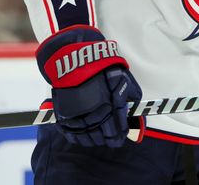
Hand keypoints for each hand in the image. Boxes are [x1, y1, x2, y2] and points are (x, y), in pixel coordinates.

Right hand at [37, 25, 142, 147]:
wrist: (74, 56)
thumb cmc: (99, 65)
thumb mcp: (121, 75)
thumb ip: (129, 93)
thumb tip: (134, 107)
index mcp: (110, 104)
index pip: (117, 128)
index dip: (120, 135)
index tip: (121, 137)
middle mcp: (94, 112)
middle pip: (103, 135)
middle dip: (109, 139)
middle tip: (112, 140)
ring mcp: (78, 114)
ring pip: (87, 137)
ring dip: (94, 140)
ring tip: (98, 139)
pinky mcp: (64, 113)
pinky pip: (71, 133)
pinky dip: (77, 138)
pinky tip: (82, 137)